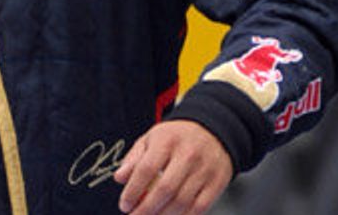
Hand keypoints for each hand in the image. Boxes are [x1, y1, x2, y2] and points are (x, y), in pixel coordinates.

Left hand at [112, 120, 232, 214]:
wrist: (213, 130)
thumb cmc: (177, 137)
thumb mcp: (152, 139)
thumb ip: (134, 158)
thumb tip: (120, 178)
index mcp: (168, 140)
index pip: (146, 169)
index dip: (133, 191)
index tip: (125, 205)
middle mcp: (188, 154)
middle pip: (165, 189)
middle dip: (146, 209)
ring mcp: (205, 169)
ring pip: (182, 202)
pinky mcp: (217, 182)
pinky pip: (199, 208)